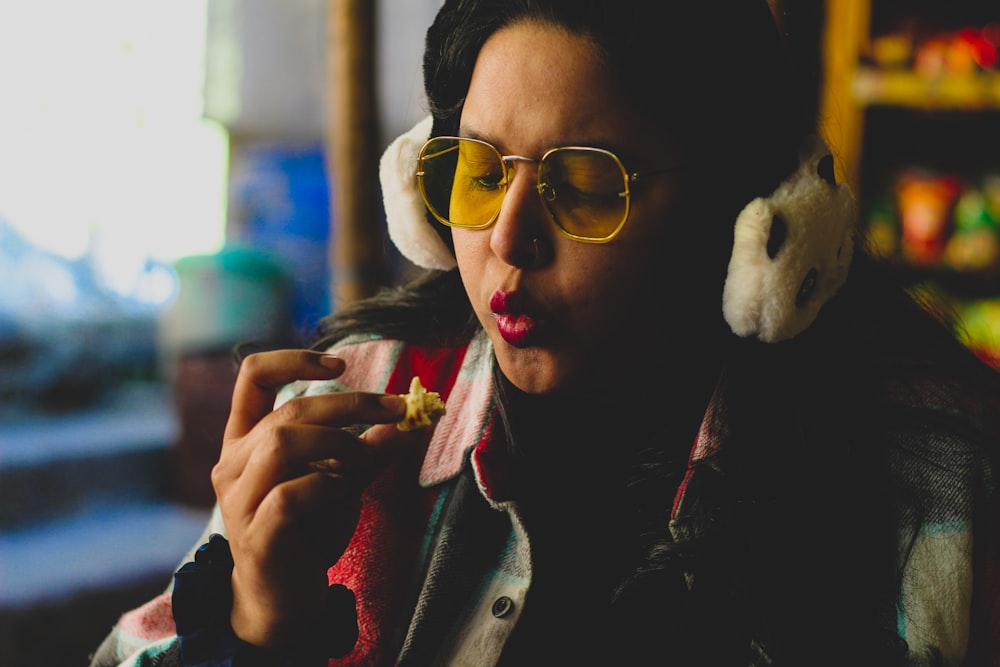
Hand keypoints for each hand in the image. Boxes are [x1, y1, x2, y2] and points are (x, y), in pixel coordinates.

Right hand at [210, 349, 411, 646]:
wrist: (283, 601)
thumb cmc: (307, 533)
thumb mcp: (340, 483)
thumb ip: (365, 452)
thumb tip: (404, 422)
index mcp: (246, 441)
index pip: (253, 377)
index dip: (294, 359)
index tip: (341, 364)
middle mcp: (234, 464)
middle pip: (289, 410)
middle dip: (352, 404)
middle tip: (397, 411)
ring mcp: (239, 499)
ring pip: (284, 442)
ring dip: (339, 445)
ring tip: (364, 464)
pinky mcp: (256, 533)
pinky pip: (295, 493)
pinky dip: (329, 489)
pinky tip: (341, 503)